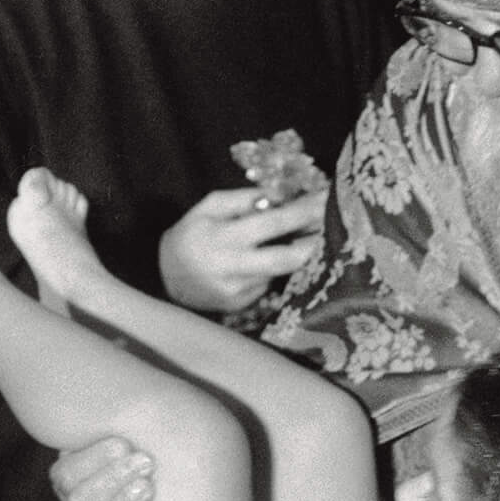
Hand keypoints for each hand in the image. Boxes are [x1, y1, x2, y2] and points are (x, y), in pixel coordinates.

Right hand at [158, 186, 327, 313]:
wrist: (163, 278)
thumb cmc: (189, 234)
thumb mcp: (209, 207)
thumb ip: (243, 200)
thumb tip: (279, 195)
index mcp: (224, 236)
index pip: (274, 222)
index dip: (304, 211)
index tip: (326, 199)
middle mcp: (233, 266)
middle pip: (287, 258)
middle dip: (315, 242)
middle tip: (336, 228)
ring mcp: (238, 290)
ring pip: (280, 271)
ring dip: (298, 254)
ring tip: (311, 238)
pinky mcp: (240, 305)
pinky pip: (267, 284)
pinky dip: (273, 270)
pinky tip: (266, 262)